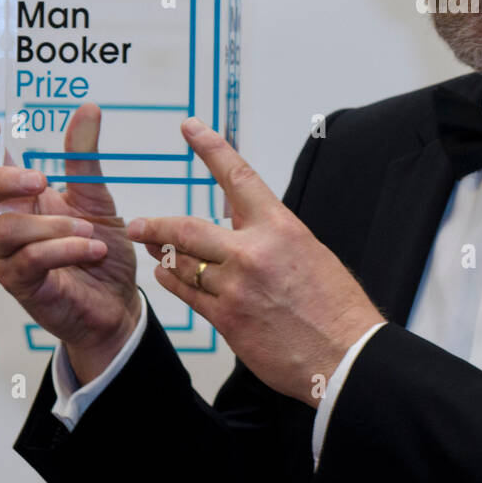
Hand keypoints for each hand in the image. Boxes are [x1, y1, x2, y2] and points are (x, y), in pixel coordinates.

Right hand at [0, 103, 140, 378]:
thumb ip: (84, 157)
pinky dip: (66, 249)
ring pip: (6, 229)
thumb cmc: (101, 248)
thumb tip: (88, 108)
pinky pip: (30, 260)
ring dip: (53, 225)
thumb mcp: (97, 197)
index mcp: (20, 199)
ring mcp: (7, 256)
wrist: (117, 301)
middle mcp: (5, 224)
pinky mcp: (20, 284)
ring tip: (90, 229)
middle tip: (40, 179)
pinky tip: (93, 249)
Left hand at [126, 117, 384, 407]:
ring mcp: (236, 287)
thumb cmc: (335, 305)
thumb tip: (247, 229)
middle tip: (138, 223)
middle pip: (188, 229)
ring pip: (183, 263)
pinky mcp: (227, 319)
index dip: (210, 148)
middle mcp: (253, 252)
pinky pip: (187, 295)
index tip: (191, 129)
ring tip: (150, 248)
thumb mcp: (309, 252)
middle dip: (158, 225)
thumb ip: (272, 237)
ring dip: (162, 254)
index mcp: (280, 227)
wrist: (343, 353)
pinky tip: (165, 275)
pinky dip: (172, 281)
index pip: (238, 176)